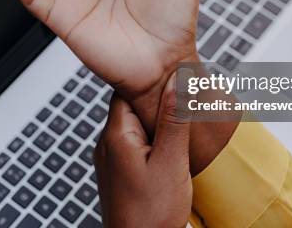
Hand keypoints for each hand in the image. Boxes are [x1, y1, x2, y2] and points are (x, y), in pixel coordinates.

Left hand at [95, 82, 191, 227]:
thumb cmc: (151, 214)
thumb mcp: (171, 162)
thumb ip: (174, 120)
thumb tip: (178, 81)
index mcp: (116, 135)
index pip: (128, 90)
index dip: (152, 82)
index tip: (174, 78)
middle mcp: (107, 143)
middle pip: (132, 107)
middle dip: (158, 104)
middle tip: (184, 105)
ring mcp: (110, 159)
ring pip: (134, 126)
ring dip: (156, 125)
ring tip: (180, 130)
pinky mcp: (118, 172)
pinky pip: (134, 145)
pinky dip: (151, 142)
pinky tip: (169, 151)